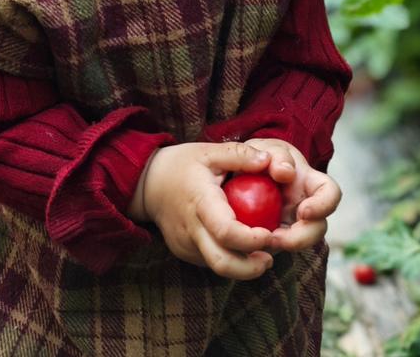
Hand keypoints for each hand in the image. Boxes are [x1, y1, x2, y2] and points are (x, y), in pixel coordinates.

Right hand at [129, 141, 277, 279]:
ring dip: (242, 266)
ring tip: (262, 254)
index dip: (252, 239)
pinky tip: (240, 247)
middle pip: (222, 263)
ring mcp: (186, 244)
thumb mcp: (209, 151)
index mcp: (200, 202)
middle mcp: (191, 229)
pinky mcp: (184, 252)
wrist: (148, 182)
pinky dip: (229, 258)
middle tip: (270, 258)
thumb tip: (270, 161)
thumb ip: (240, 155)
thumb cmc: (183, 164)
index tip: (271, 235)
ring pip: (217, 266)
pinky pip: (209, 261)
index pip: (226, 231)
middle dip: (251, 269)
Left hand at [243, 137, 341, 252]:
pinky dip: (266, 248)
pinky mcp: (276, 237)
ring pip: (299, 243)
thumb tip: (285, 172)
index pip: (331, 193)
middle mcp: (307, 206)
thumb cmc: (260, 155)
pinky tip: (253, 243)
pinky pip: (276, 248)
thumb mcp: (266, 147)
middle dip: (301, 238)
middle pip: (318, 228)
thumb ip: (277, 155)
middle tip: (276, 237)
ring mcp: (293, 224)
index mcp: (309, 182)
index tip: (304, 211)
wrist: (244, 171)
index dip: (324, 206)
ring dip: (283, 246)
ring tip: (264, 241)